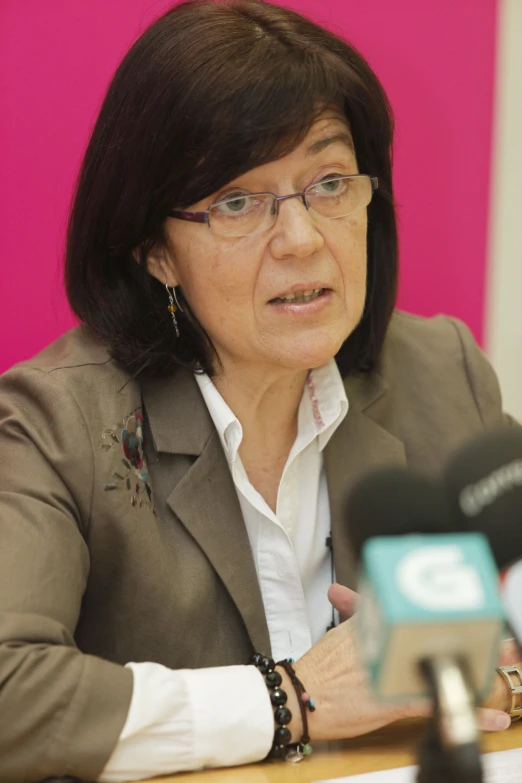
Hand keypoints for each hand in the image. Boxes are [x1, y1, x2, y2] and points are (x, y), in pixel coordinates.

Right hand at [280, 584, 512, 741]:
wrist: (299, 697)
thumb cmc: (319, 669)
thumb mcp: (341, 633)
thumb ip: (356, 612)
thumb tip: (351, 595)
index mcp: (373, 621)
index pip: (411, 603)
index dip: (446, 600)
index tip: (473, 595)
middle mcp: (383, 639)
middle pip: (435, 630)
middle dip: (473, 629)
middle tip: (503, 631)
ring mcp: (389, 668)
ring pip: (441, 662)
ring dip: (478, 665)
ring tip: (504, 662)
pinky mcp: (391, 699)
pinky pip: (435, 702)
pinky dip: (465, 711)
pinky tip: (489, 716)